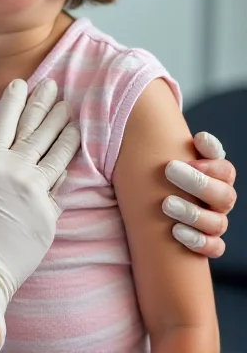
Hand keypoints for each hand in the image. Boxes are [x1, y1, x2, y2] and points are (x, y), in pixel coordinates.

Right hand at [0, 78, 79, 348]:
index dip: (15, 98)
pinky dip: (63, 172)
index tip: (22, 83)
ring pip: (57, 155)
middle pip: (37, 130)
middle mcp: (16, 172)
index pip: (6, 118)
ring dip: (64, 133)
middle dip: (46, 104)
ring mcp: (36, 195)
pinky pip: (59, 189)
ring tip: (71, 118)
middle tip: (55, 87)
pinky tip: (67, 162)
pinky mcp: (49, 218)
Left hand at [163, 131, 236, 257]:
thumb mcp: (174, 155)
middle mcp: (220, 200)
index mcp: (217, 177)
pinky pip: (214, 248)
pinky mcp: (209, 242)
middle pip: (224, 195)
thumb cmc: (169, 174)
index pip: (225, 170)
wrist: (159, 201)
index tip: (190, 153)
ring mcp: (216, 222)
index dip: (211, 163)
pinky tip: (176, 232)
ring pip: (217, 223)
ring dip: (192, 213)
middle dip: (197, 182)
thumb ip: (183, 145)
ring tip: (166, 204)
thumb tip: (200, 137)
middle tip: (170, 169)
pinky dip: (198, 242)